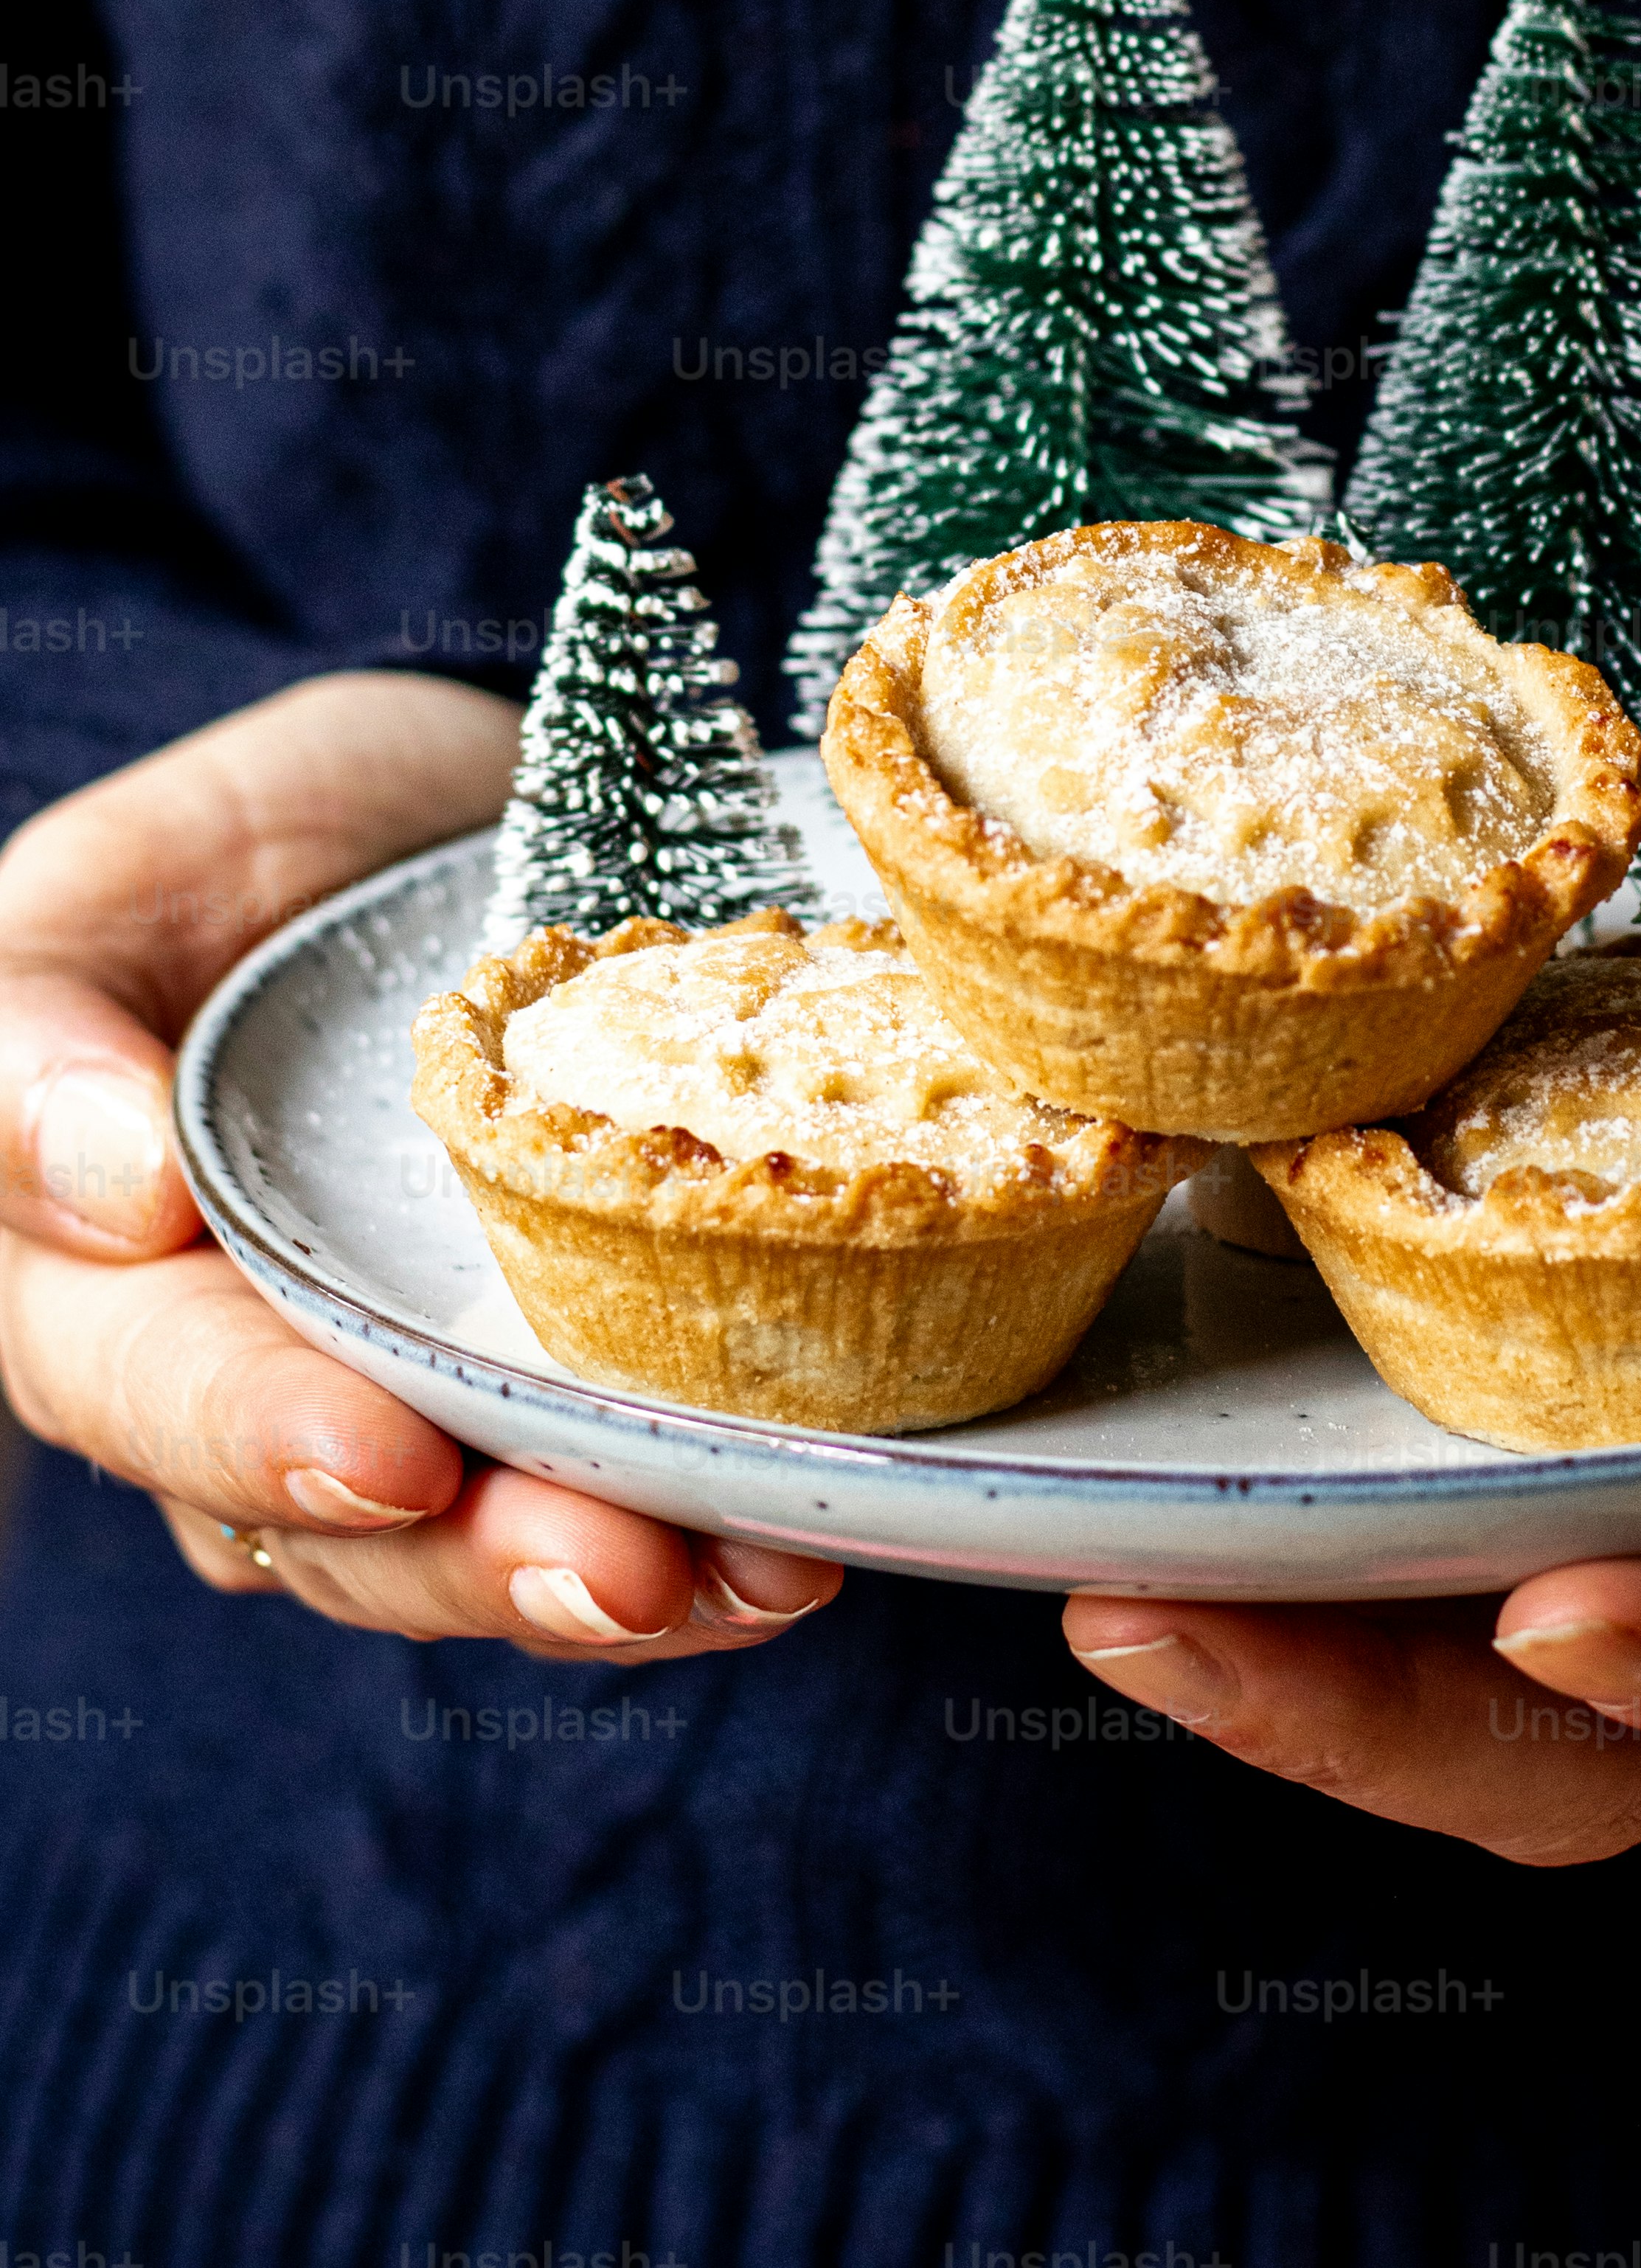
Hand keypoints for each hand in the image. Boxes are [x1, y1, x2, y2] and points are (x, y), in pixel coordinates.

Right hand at [0, 673, 838, 1654]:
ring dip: (629, 1585)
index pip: (164, 1394)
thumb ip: (48, 1040)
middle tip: (628, 1566)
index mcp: (106, 1286)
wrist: (436, 817)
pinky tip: (804, 1541)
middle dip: (491, 1560)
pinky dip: (711, 1530)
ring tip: (759, 1578)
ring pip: (493, 1550)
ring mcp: (414, 1400)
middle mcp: (254, 1384)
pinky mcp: (558, 1384)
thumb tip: (115, 1187)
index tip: (390, 1455)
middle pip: (349, 1530)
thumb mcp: (112, 894)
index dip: (266, 1439)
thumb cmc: (241, 851)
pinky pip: (614, 1494)